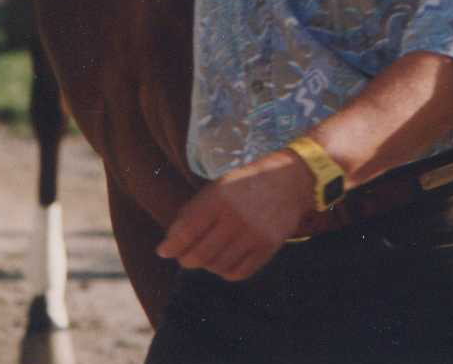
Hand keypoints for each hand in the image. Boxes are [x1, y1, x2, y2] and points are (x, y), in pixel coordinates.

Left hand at [156, 150, 312, 279]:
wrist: (289, 179)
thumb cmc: (247, 182)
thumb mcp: (218, 185)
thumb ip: (195, 210)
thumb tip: (172, 239)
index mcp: (219, 196)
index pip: (187, 230)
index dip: (171, 245)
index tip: (163, 251)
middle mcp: (236, 217)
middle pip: (200, 254)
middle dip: (186, 259)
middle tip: (183, 257)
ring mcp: (253, 234)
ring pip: (217, 266)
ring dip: (206, 265)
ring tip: (206, 256)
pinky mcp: (267, 247)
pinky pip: (238, 273)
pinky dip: (225, 272)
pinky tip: (224, 262)